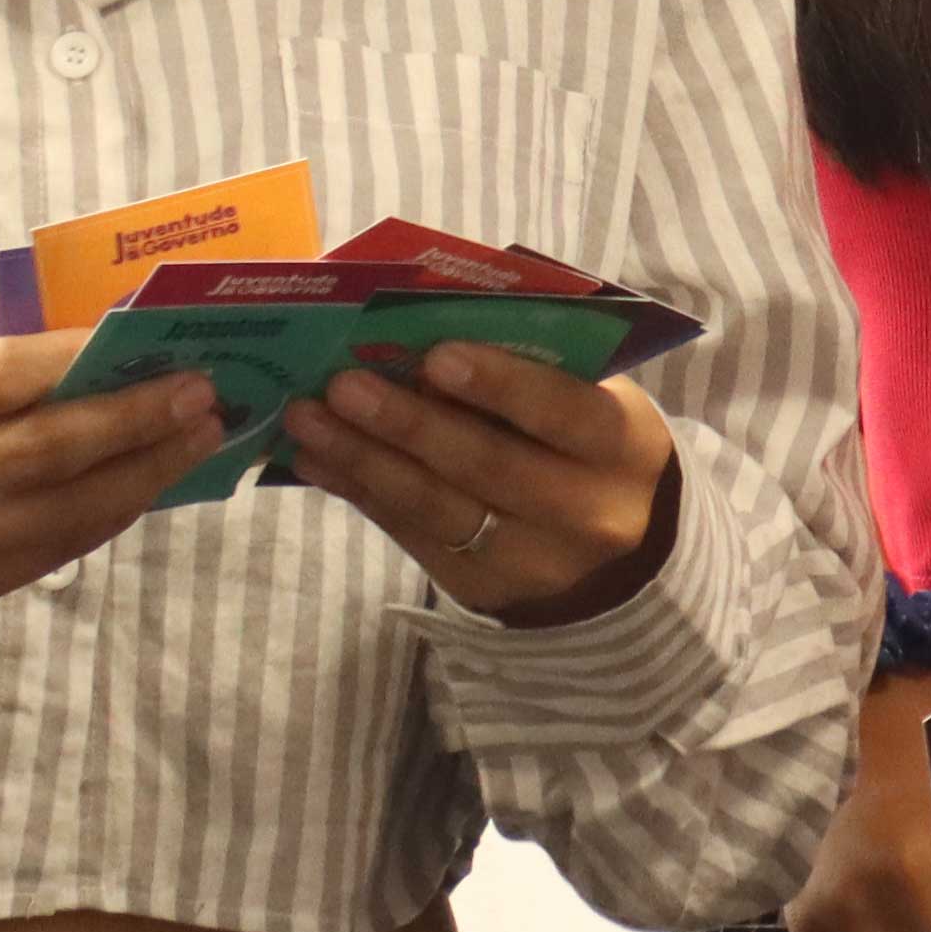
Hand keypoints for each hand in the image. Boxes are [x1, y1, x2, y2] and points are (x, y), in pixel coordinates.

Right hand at [0, 317, 221, 613]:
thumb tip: (107, 351)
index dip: (80, 362)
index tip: (151, 345)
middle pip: (38, 455)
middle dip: (132, 422)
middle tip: (199, 394)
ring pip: (57, 516)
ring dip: (143, 475)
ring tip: (199, 436)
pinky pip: (51, 552)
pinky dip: (110, 513)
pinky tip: (151, 478)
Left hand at [284, 338, 678, 627]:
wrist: (622, 553)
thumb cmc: (591, 444)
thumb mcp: (593, 399)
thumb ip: (532, 370)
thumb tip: (425, 341)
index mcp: (623, 447)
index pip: (564, 414)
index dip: (501, 386)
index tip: (436, 356)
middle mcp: (587, 513)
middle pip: (489, 467)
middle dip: (408, 424)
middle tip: (343, 384)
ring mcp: (532, 562)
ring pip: (438, 509)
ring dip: (364, 460)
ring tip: (306, 419)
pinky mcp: (482, 590)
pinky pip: (412, 536)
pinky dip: (361, 493)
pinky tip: (317, 460)